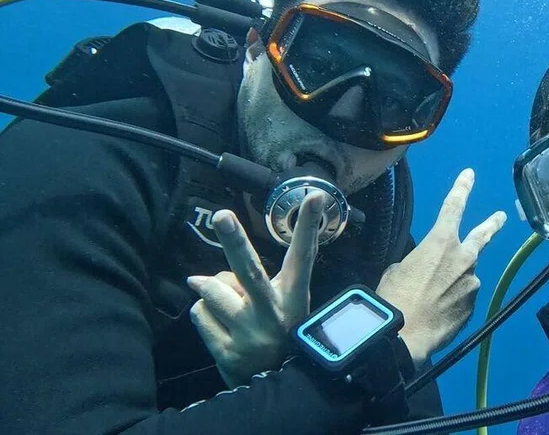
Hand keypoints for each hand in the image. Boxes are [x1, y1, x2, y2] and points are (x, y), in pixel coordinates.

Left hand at [186, 192, 328, 387]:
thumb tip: (210, 276)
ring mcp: (249, 333)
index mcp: (293, 296)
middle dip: (235, 241)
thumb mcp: (282, 306)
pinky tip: (220, 325)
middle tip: (221, 215)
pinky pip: (199, 313)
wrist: (277, 386)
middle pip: (249, 271)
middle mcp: (273, 313)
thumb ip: (253, 285)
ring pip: (212, 291)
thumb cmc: (278, 332)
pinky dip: (204, 314)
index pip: (303, 255)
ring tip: (226, 304)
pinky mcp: (227, 351)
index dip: (309, 226)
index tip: (315, 196)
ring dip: (211, 290)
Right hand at [376, 168, 506, 370]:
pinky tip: (437, 314)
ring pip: (465, 277)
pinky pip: (463, 299)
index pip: (453, 206)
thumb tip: (426, 268)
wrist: (405, 334)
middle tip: (501, 216)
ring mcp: (472, 283)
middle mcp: (464, 258)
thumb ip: (418, 261)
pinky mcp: (474, 306)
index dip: (462, 188)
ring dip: (454, 283)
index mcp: (441, 242)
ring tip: (433, 299)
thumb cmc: (395, 296)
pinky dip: (452, 303)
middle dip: (492, 224)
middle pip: (482, 236)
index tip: (470, 175)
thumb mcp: (399, 269)